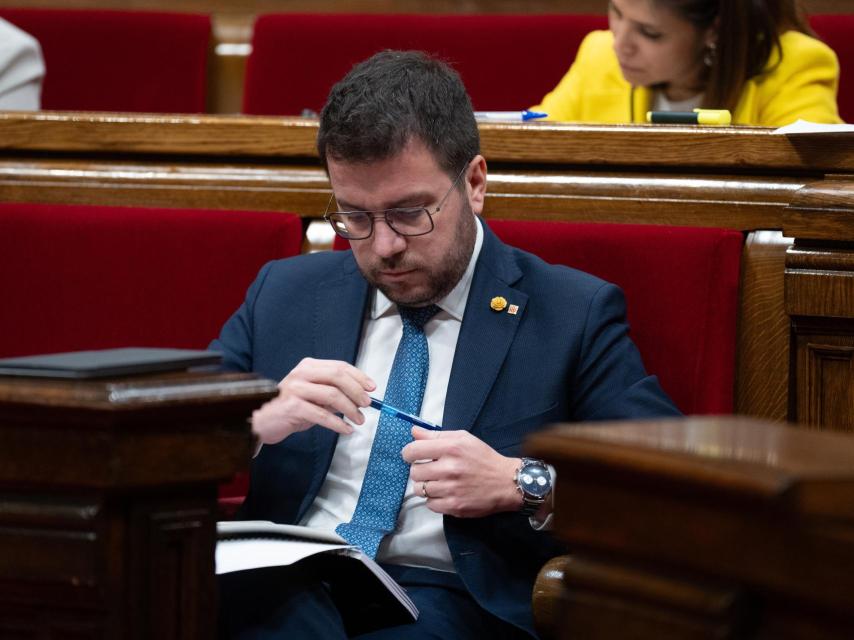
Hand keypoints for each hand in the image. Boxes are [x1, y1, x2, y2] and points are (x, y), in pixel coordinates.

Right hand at [251, 357, 374, 445]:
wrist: (261, 421)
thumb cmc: (289, 408)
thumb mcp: (312, 396)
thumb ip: (331, 393)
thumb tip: (359, 397)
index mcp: (309, 366)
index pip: (339, 366)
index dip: (359, 376)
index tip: (372, 387)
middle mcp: (302, 374)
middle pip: (338, 376)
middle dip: (357, 390)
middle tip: (367, 404)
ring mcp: (296, 389)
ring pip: (332, 395)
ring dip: (350, 409)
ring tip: (359, 420)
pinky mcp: (293, 407)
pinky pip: (322, 414)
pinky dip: (338, 423)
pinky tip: (346, 429)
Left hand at [402, 428, 522, 517]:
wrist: (506, 483)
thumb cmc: (484, 458)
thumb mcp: (463, 438)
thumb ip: (436, 435)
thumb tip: (414, 431)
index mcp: (451, 448)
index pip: (413, 450)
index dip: (409, 453)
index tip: (414, 456)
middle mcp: (450, 468)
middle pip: (414, 471)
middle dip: (419, 470)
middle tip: (431, 470)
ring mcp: (451, 489)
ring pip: (420, 489)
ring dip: (426, 486)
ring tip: (439, 482)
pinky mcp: (454, 506)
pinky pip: (429, 504)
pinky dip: (434, 499)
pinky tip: (445, 493)